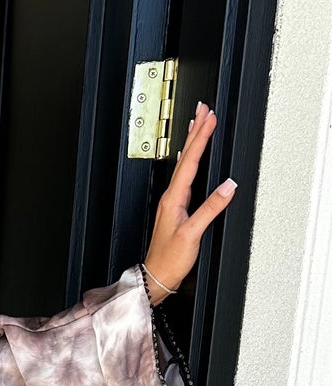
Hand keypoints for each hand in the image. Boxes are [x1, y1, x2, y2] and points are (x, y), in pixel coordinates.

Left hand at [141, 101, 236, 305]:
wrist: (157, 276)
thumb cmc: (170, 258)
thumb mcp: (193, 233)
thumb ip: (211, 208)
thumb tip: (228, 186)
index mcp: (174, 199)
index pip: (190, 161)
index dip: (200, 138)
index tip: (209, 118)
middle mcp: (171, 197)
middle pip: (185, 157)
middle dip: (195, 132)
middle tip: (203, 109)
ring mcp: (172, 202)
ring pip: (184, 164)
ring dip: (192, 143)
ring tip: (198, 124)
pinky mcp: (175, 209)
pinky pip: (183, 176)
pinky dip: (189, 161)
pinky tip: (189, 158)